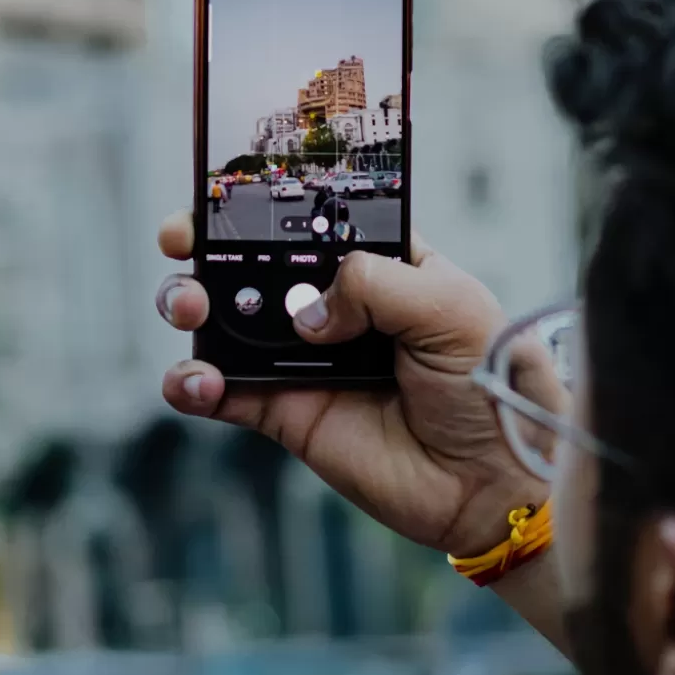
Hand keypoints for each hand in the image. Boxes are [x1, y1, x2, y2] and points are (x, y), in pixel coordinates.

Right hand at [157, 214, 547, 557]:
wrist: (493, 481)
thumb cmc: (489, 381)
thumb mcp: (450, 305)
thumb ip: (374, 283)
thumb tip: (307, 312)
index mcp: (376, 260)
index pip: (308, 218)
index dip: (262, 202)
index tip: (220, 193)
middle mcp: (331, 303)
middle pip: (250, 261)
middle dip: (205, 244)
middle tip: (182, 242)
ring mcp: (302, 358)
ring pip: (225, 321)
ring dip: (189, 304)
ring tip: (190, 310)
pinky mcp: (285, 412)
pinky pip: (222, 393)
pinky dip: (193, 383)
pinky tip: (197, 381)